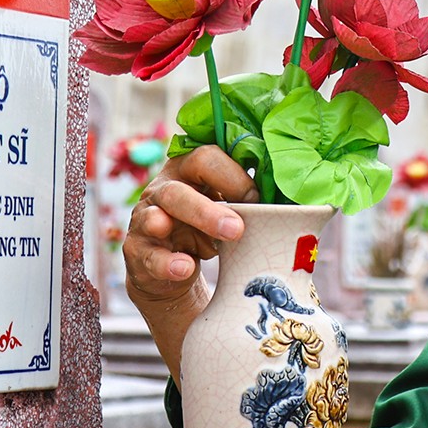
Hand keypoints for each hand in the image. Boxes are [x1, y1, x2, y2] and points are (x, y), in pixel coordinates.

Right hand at [124, 146, 258, 309]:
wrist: (169, 270)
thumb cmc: (205, 229)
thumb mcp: (224, 211)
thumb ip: (245, 204)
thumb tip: (290, 207)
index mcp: (188, 171)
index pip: (206, 158)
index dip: (233, 176)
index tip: (258, 199)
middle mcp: (162, 190)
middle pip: (179, 190)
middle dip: (210, 209)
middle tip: (238, 228)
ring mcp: (145, 219)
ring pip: (157, 217)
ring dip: (187, 232)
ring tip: (214, 248)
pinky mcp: (136, 251)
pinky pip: (149, 256)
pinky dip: (168, 264)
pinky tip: (185, 268)